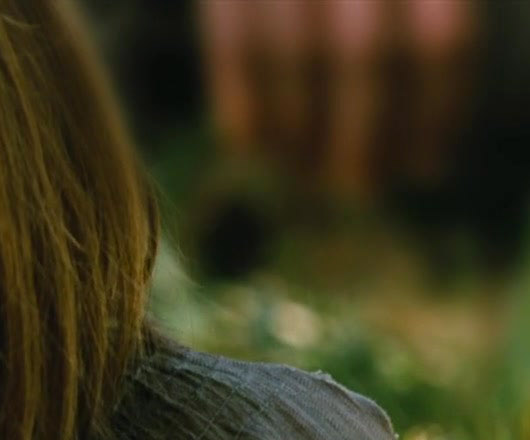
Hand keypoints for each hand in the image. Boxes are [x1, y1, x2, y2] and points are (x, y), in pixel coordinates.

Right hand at [199, 0, 475, 194]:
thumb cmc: (340, 0)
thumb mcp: (387, 9)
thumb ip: (407, 51)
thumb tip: (417, 156)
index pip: (439, 42)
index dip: (435, 114)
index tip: (425, 165)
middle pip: (364, 56)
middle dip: (362, 136)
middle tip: (358, 187)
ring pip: (297, 56)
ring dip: (299, 131)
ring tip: (302, 170)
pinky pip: (234, 47)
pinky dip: (241, 105)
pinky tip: (249, 144)